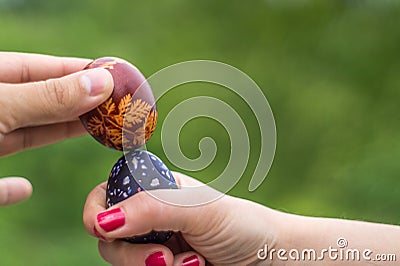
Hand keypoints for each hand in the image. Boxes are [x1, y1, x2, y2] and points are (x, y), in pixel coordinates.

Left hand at [0, 52, 112, 205]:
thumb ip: (47, 98)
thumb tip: (102, 84)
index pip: (40, 68)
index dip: (78, 70)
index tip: (114, 74)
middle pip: (38, 103)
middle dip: (78, 104)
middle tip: (117, 107)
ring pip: (21, 138)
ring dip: (55, 136)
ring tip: (96, 133)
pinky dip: (11, 189)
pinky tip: (25, 189)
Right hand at [83, 172, 285, 264]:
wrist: (268, 258)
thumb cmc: (240, 224)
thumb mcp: (198, 209)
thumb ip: (153, 208)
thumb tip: (102, 221)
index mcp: (155, 191)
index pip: (107, 195)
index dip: (97, 212)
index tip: (105, 229)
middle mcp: (150, 218)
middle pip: (109, 238)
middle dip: (132, 253)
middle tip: (165, 258)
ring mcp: (155, 246)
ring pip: (125, 263)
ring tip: (194, 263)